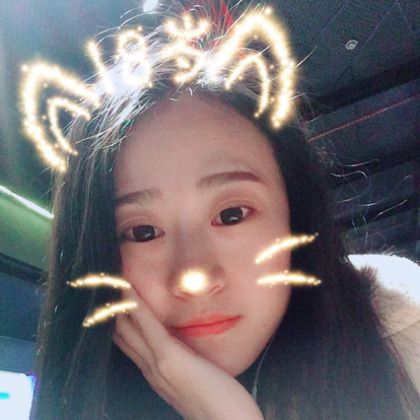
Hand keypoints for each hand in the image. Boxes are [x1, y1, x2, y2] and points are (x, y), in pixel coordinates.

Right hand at [112, 287, 263, 419]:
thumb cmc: (219, 402)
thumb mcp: (194, 380)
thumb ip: (182, 365)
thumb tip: (179, 347)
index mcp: (156, 373)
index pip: (129, 343)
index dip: (119, 321)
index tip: (113, 299)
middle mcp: (150, 370)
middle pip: (122, 335)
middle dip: (112, 311)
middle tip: (104, 284)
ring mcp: (157, 365)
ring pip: (128, 329)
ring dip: (119, 305)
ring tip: (110, 281)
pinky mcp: (169, 359)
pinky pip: (148, 327)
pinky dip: (136, 307)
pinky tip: (128, 290)